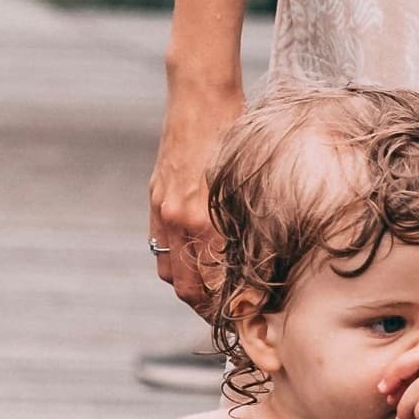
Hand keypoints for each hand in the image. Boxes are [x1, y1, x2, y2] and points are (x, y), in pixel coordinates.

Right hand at [147, 69, 243, 317]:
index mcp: (209, 219)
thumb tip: (263, 265)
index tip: (251, 323)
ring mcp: (164, 211)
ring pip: (171, 275)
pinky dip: (176, 266)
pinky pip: (160, 250)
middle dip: (209, 311)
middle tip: (233, 320)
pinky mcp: (156, 201)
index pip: (218, 286)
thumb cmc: (239, 133)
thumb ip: (251, 224)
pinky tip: (194, 266)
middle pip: (190, 290)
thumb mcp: (252, 181)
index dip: (233, 310)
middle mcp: (182, 220)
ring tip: (213, 299)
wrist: (200, 96)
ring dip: (190, 291)